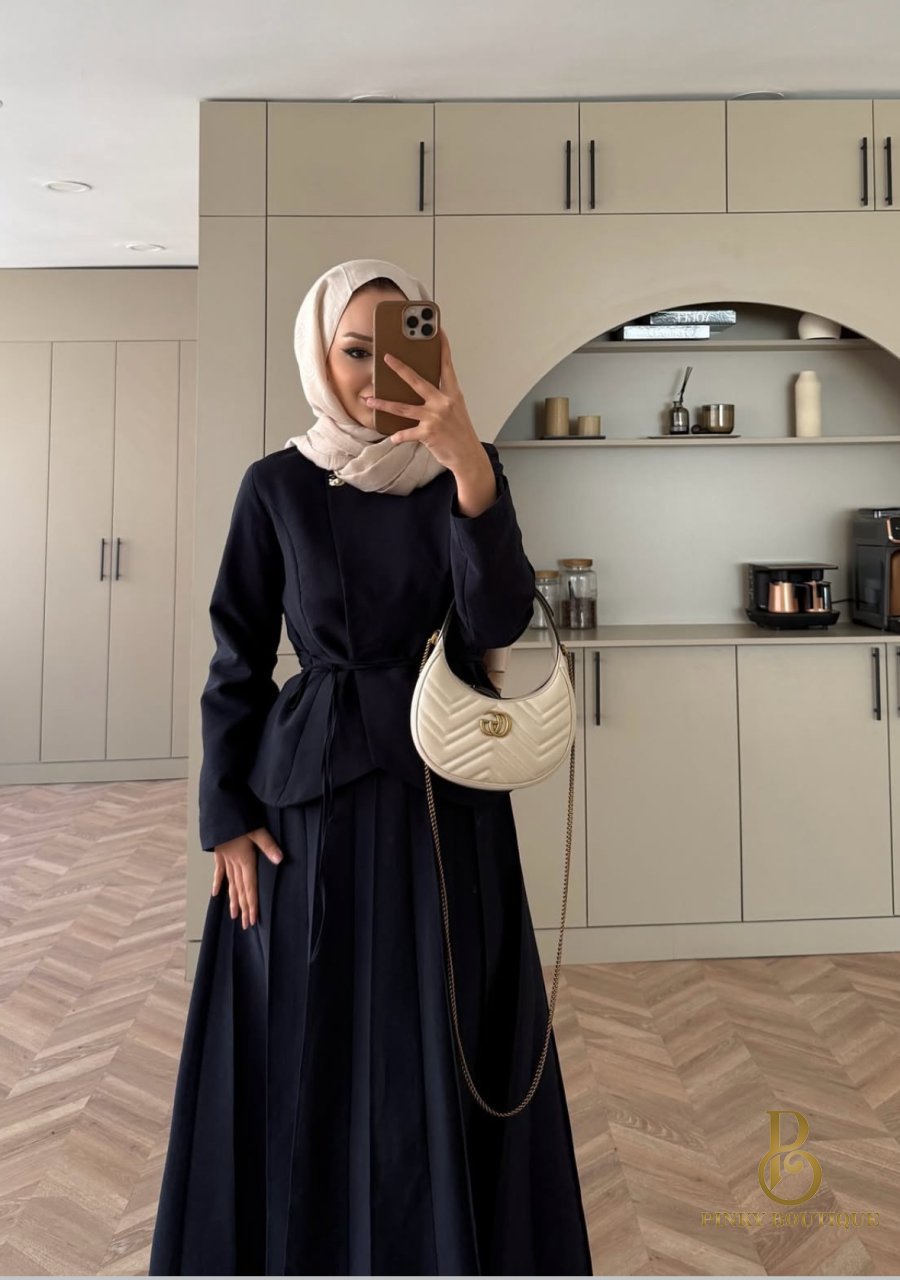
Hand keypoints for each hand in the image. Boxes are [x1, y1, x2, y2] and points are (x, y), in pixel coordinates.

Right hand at [212, 827, 283, 928]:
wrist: (218, 808)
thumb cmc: (238, 817)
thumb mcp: (257, 830)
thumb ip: (268, 846)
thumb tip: (280, 860)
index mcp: (245, 860)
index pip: (250, 887)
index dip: (251, 904)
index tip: (253, 919)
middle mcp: (234, 863)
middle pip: (240, 890)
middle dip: (243, 908)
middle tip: (245, 925)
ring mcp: (225, 859)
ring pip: (230, 884)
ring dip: (232, 900)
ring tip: (233, 915)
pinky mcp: (218, 853)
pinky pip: (218, 872)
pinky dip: (218, 883)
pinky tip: (215, 894)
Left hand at [363, 327, 484, 473]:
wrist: (468, 456)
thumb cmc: (461, 433)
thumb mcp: (456, 410)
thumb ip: (442, 398)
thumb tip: (424, 390)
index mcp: (452, 394)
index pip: (447, 366)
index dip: (443, 348)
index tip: (438, 331)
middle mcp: (443, 402)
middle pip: (418, 381)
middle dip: (400, 368)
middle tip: (387, 358)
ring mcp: (435, 418)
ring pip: (404, 407)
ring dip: (384, 403)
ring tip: (369, 399)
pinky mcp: (428, 433)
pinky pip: (407, 433)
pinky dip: (399, 436)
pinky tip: (393, 437)